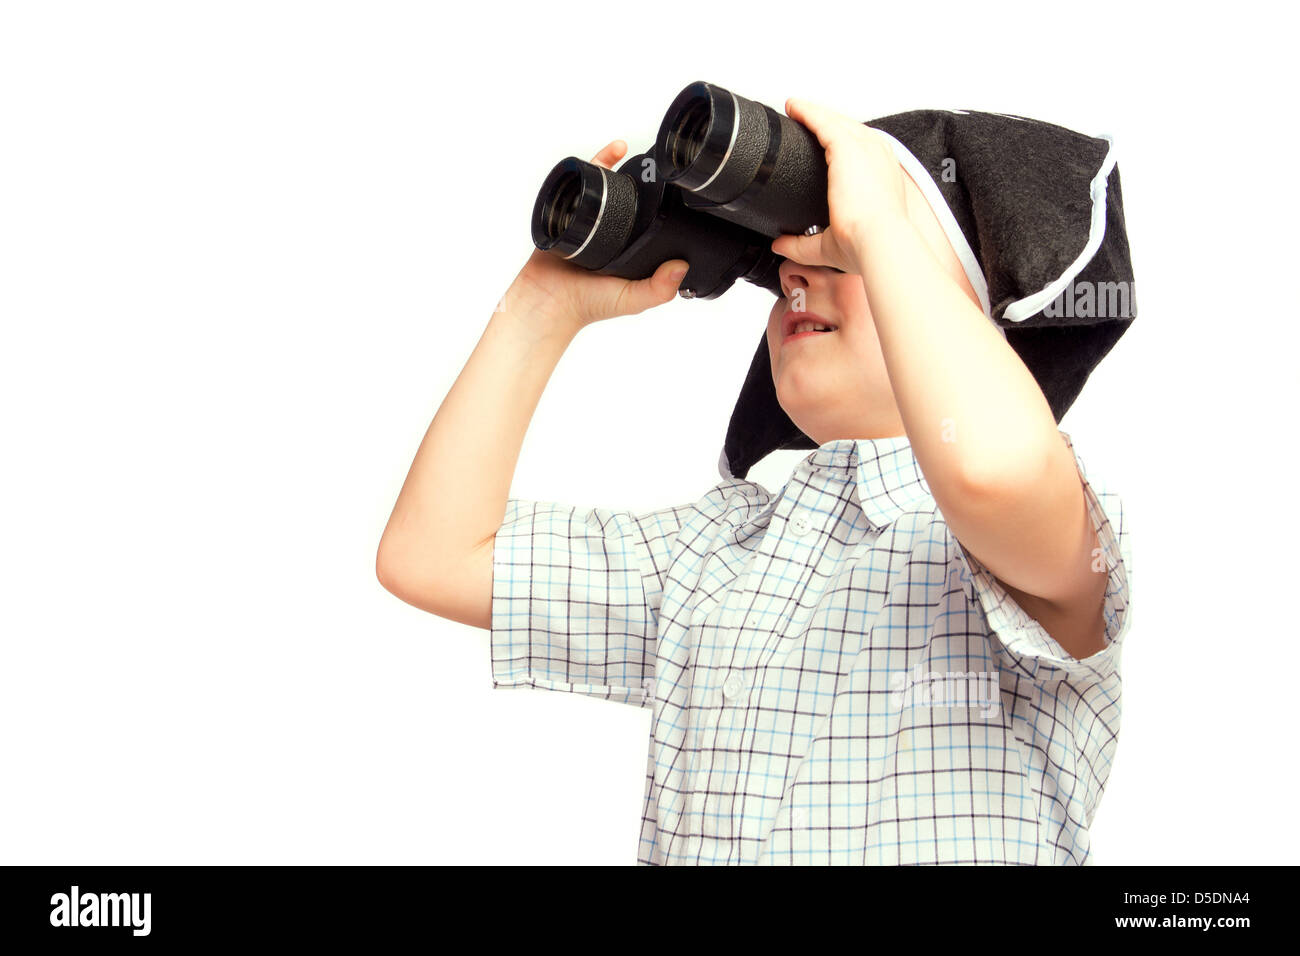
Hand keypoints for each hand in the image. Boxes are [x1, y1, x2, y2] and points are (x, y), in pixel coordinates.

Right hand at [506, 140, 688, 331]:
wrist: (548, 302)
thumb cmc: (589, 305)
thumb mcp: (632, 299)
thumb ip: (658, 288)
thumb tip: (682, 266)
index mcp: (629, 250)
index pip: (648, 220)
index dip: (659, 204)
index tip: (671, 188)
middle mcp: (609, 234)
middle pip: (623, 198)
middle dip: (634, 177)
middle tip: (645, 162)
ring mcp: (586, 224)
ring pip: (599, 190)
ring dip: (608, 168)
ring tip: (622, 149)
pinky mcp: (565, 218)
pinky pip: (574, 190)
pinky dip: (582, 173)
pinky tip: (593, 160)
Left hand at [769, 97, 909, 273]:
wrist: (878, 242)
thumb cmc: (867, 244)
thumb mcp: (830, 245)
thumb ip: (802, 244)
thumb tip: (780, 245)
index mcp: (882, 175)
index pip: (860, 150)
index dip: (838, 143)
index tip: (821, 142)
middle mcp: (878, 156)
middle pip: (848, 130)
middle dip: (825, 122)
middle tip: (802, 118)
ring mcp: (865, 147)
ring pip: (835, 121)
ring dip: (814, 113)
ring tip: (794, 108)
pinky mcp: (847, 146)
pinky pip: (823, 121)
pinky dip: (807, 112)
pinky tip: (793, 108)